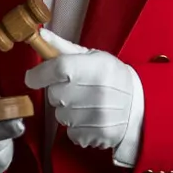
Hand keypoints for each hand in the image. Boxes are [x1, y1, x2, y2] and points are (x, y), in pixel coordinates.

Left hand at [24, 29, 134, 149]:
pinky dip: (76, 127)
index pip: (59, 68)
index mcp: (95, 67)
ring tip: (84, 103)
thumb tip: (42, 36)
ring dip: (67, 110)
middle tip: (74, 87)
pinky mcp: (96, 135)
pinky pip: (70, 132)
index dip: (40, 73)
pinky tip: (90, 118)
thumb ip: (64, 48)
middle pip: (54, 94)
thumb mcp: (93, 56)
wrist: (139, 105)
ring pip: (60, 115)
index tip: (32, 77)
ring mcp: (96, 116)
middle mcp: (96, 92)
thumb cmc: (113, 76)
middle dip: (58, 91)